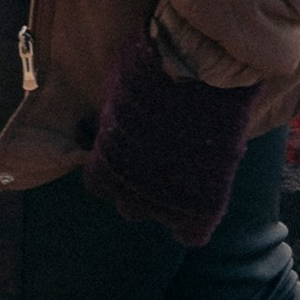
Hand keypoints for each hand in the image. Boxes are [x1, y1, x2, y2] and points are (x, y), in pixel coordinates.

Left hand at [85, 32, 252, 247]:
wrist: (201, 67)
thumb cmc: (154, 64)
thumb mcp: (116, 85)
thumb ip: (108, 113)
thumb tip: (96, 123)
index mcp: (105, 162)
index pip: (98, 185)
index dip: (114, 170)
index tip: (128, 157)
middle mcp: (129, 189)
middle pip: (128, 205)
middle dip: (140, 185)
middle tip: (161, 160)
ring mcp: (165, 201)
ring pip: (159, 216)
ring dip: (168, 199)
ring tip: (185, 173)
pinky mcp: (200, 206)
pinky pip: (193, 234)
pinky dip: (196, 223)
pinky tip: (203, 201)